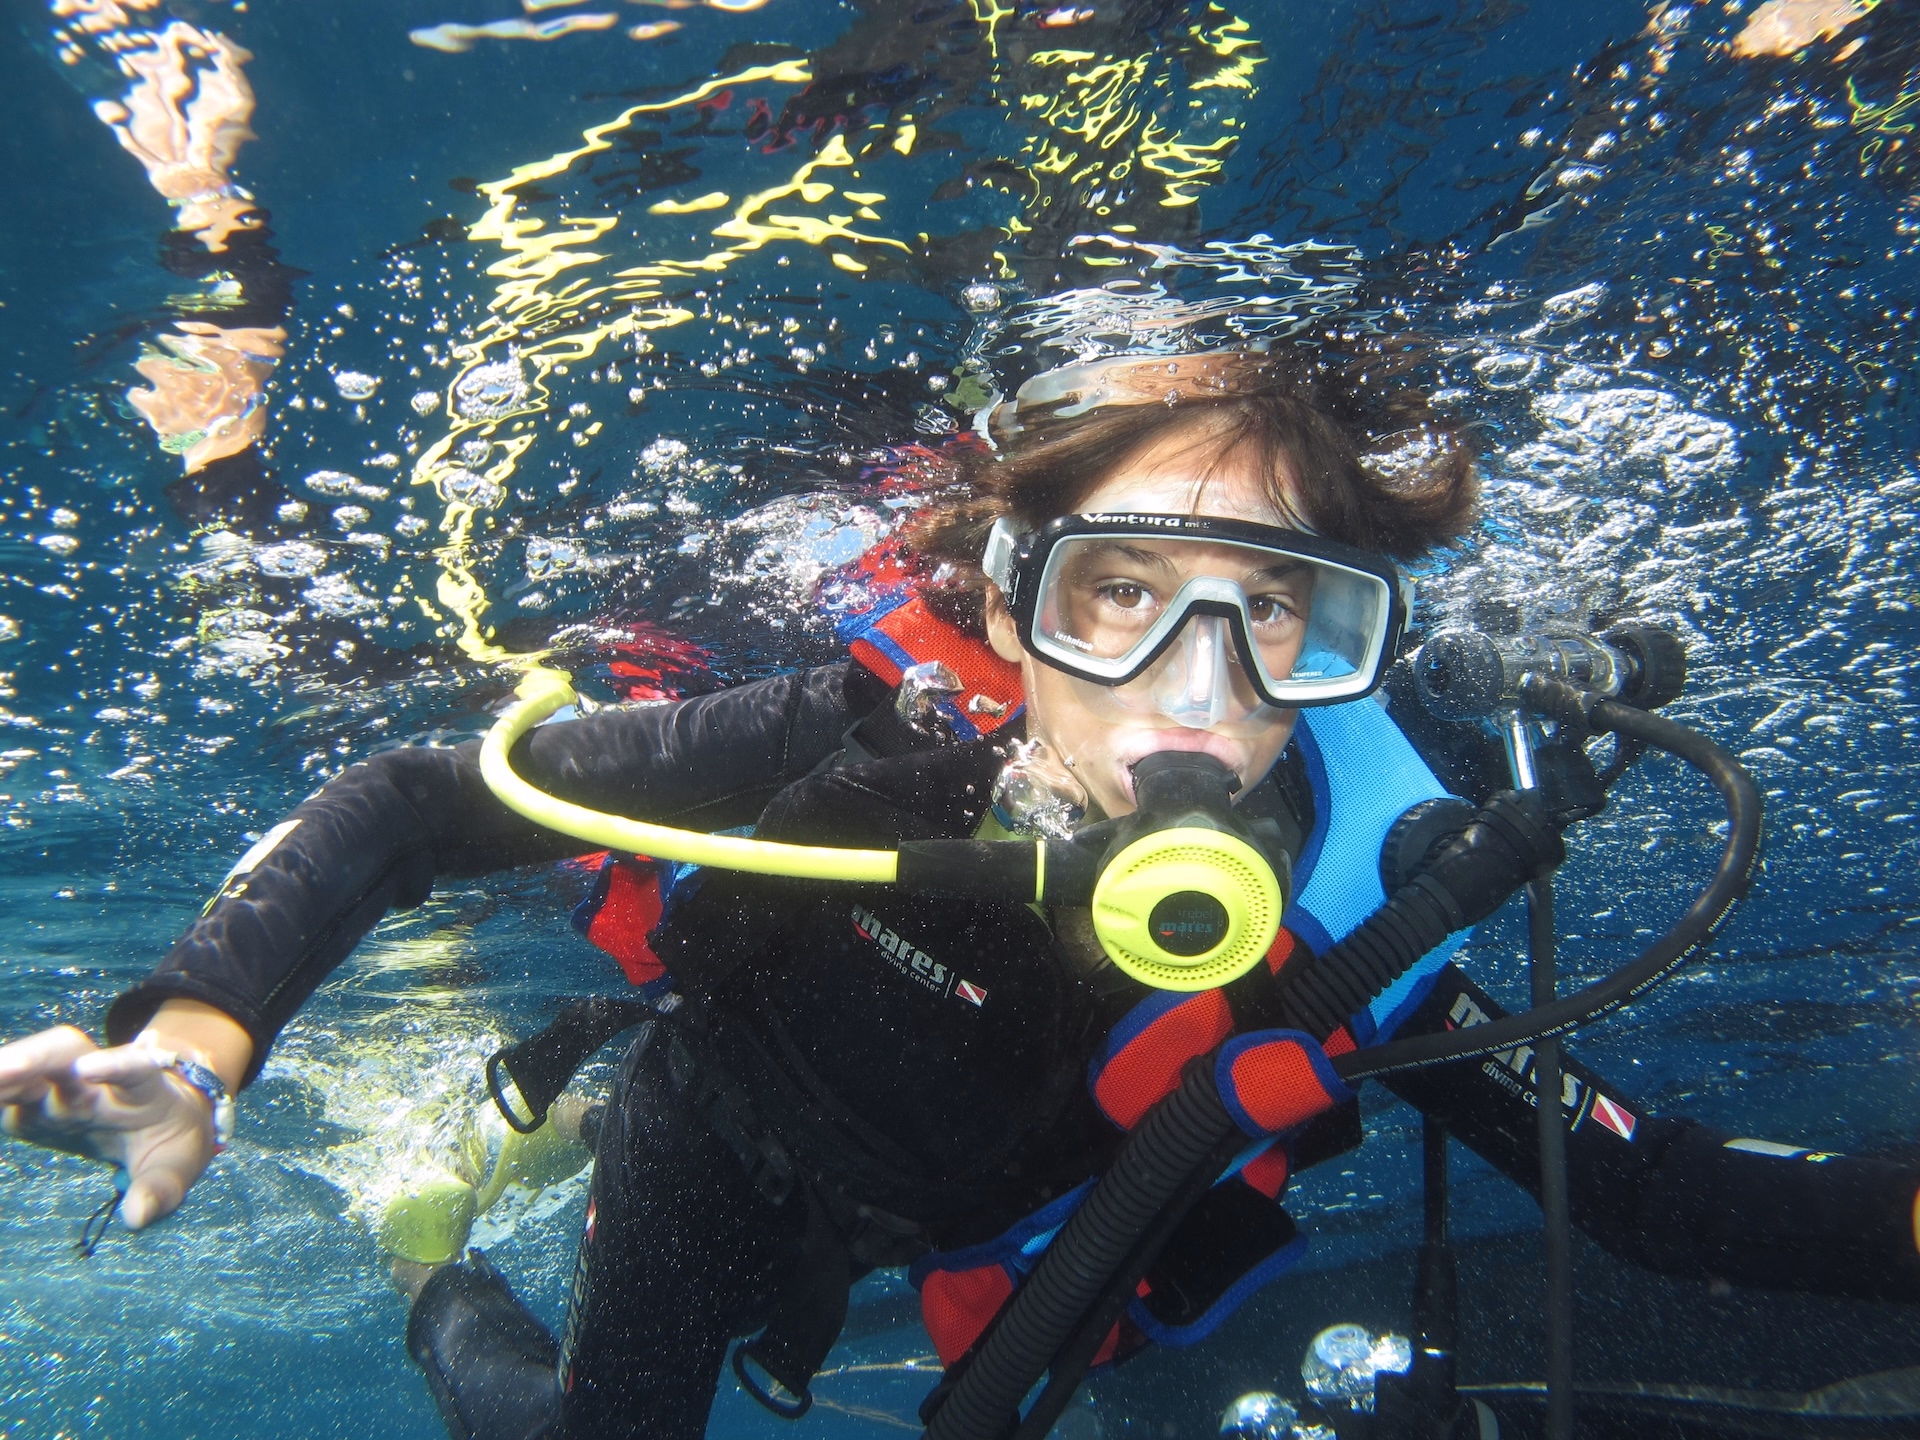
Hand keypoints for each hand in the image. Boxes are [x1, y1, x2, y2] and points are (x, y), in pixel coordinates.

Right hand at [0, 1026, 219, 1228]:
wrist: (162, 1119)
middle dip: (37, 1056)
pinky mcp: (34, 1106)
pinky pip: (7, 1095)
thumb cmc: (169, 1141)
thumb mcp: (176, 1167)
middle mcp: (96, 1082)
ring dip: (5, 1069)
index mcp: (143, 1090)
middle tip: (8, 1070)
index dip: (115, 1065)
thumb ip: (159, 1189)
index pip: (134, 1070)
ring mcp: (61, 1089)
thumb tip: (136, 1216)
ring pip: (32, 1065)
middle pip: (66, 1052)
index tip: (88, 1069)